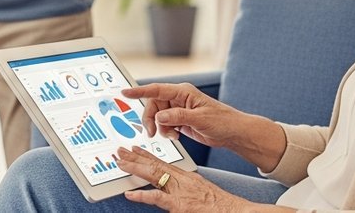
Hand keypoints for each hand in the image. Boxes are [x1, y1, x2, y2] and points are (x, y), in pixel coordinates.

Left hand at [117, 146, 248, 211]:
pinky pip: (157, 198)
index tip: (134, 149)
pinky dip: (142, 195)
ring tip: (120, 163)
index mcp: (187, 176)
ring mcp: (180, 191)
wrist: (234, 211)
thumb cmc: (220, 205)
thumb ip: (187, 189)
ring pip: (154, 175)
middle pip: (155, 165)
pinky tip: (130, 194)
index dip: (147, 155)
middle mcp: (182, 180)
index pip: (163, 162)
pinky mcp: (179, 204)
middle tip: (120, 151)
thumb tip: (175, 192)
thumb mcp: (202, 191)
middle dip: (136, 157)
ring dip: (135, 168)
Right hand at [122, 83, 245, 148]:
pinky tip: (176, 136)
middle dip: (150, 119)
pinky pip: (164, 124)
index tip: (125, 92)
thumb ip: (178, 117)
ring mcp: (178, 109)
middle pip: (153, 106)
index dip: (139, 91)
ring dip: (160, 128)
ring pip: (157, 117)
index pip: (156, 90)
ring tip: (172, 135)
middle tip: (152, 133)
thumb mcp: (200, 119)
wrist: (232, 133)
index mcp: (182, 92)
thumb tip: (159, 117)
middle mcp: (178, 99)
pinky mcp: (179, 120)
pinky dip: (166, 132)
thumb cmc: (222, 121)